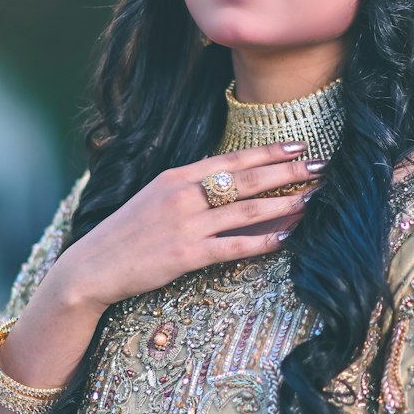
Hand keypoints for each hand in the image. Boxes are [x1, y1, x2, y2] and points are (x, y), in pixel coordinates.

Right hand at [58, 140, 324, 312]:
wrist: (91, 267)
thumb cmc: (126, 234)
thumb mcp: (154, 199)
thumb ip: (188, 189)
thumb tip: (226, 184)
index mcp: (176, 177)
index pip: (231, 160)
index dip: (268, 153)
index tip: (298, 147)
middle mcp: (183, 195)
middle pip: (246, 180)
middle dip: (287, 172)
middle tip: (322, 167)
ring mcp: (185, 225)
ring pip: (246, 210)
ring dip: (284, 204)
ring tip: (314, 200)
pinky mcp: (185, 255)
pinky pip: (233, 246)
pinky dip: (262, 241)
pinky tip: (286, 238)